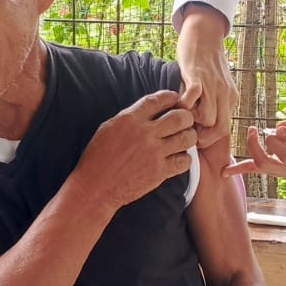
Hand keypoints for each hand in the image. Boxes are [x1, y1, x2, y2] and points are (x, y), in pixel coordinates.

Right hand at [73, 90, 197, 210]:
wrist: (96, 187)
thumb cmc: (98, 158)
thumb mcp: (108, 128)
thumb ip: (129, 117)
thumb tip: (148, 110)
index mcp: (130, 119)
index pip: (158, 100)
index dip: (171, 97)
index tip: (176, 99)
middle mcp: (144, 133)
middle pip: (180, 117)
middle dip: (187, 117)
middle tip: (186, 121)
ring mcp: (154, 153)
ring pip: (186, 138)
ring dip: (190, 137)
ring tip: (186, 139)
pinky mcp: (159, 172)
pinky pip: (184, 161)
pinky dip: (186, 158)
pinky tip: (179, 158)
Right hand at [177, 5, 236, 148]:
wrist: (205, 33)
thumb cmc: (206, 62)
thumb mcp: (216, 86)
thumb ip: (212, 103)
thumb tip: (200, 125)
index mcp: (231, 98)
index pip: (224, 129)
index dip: (208, 138)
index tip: (195, 137)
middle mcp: (225, 93)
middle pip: (220, 129)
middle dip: (203, 138)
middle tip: (187, 133)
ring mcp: (213, 84)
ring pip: (208, 118)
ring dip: (192, 121)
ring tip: (182, 115)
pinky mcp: (197, 75)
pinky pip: (193, 96)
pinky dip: (184, 104)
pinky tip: (176, 101)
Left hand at [224, 119, 285, 179]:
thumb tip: (281, 125)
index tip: (281, 128)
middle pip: (284, 157)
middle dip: (274, 142)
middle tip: (270, 132)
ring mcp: (283, 172)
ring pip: (266, 165)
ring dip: (256, 147)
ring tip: (253, 132)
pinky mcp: (271, 172)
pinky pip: (253, 170)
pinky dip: (238, 169)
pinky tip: (224, 172)